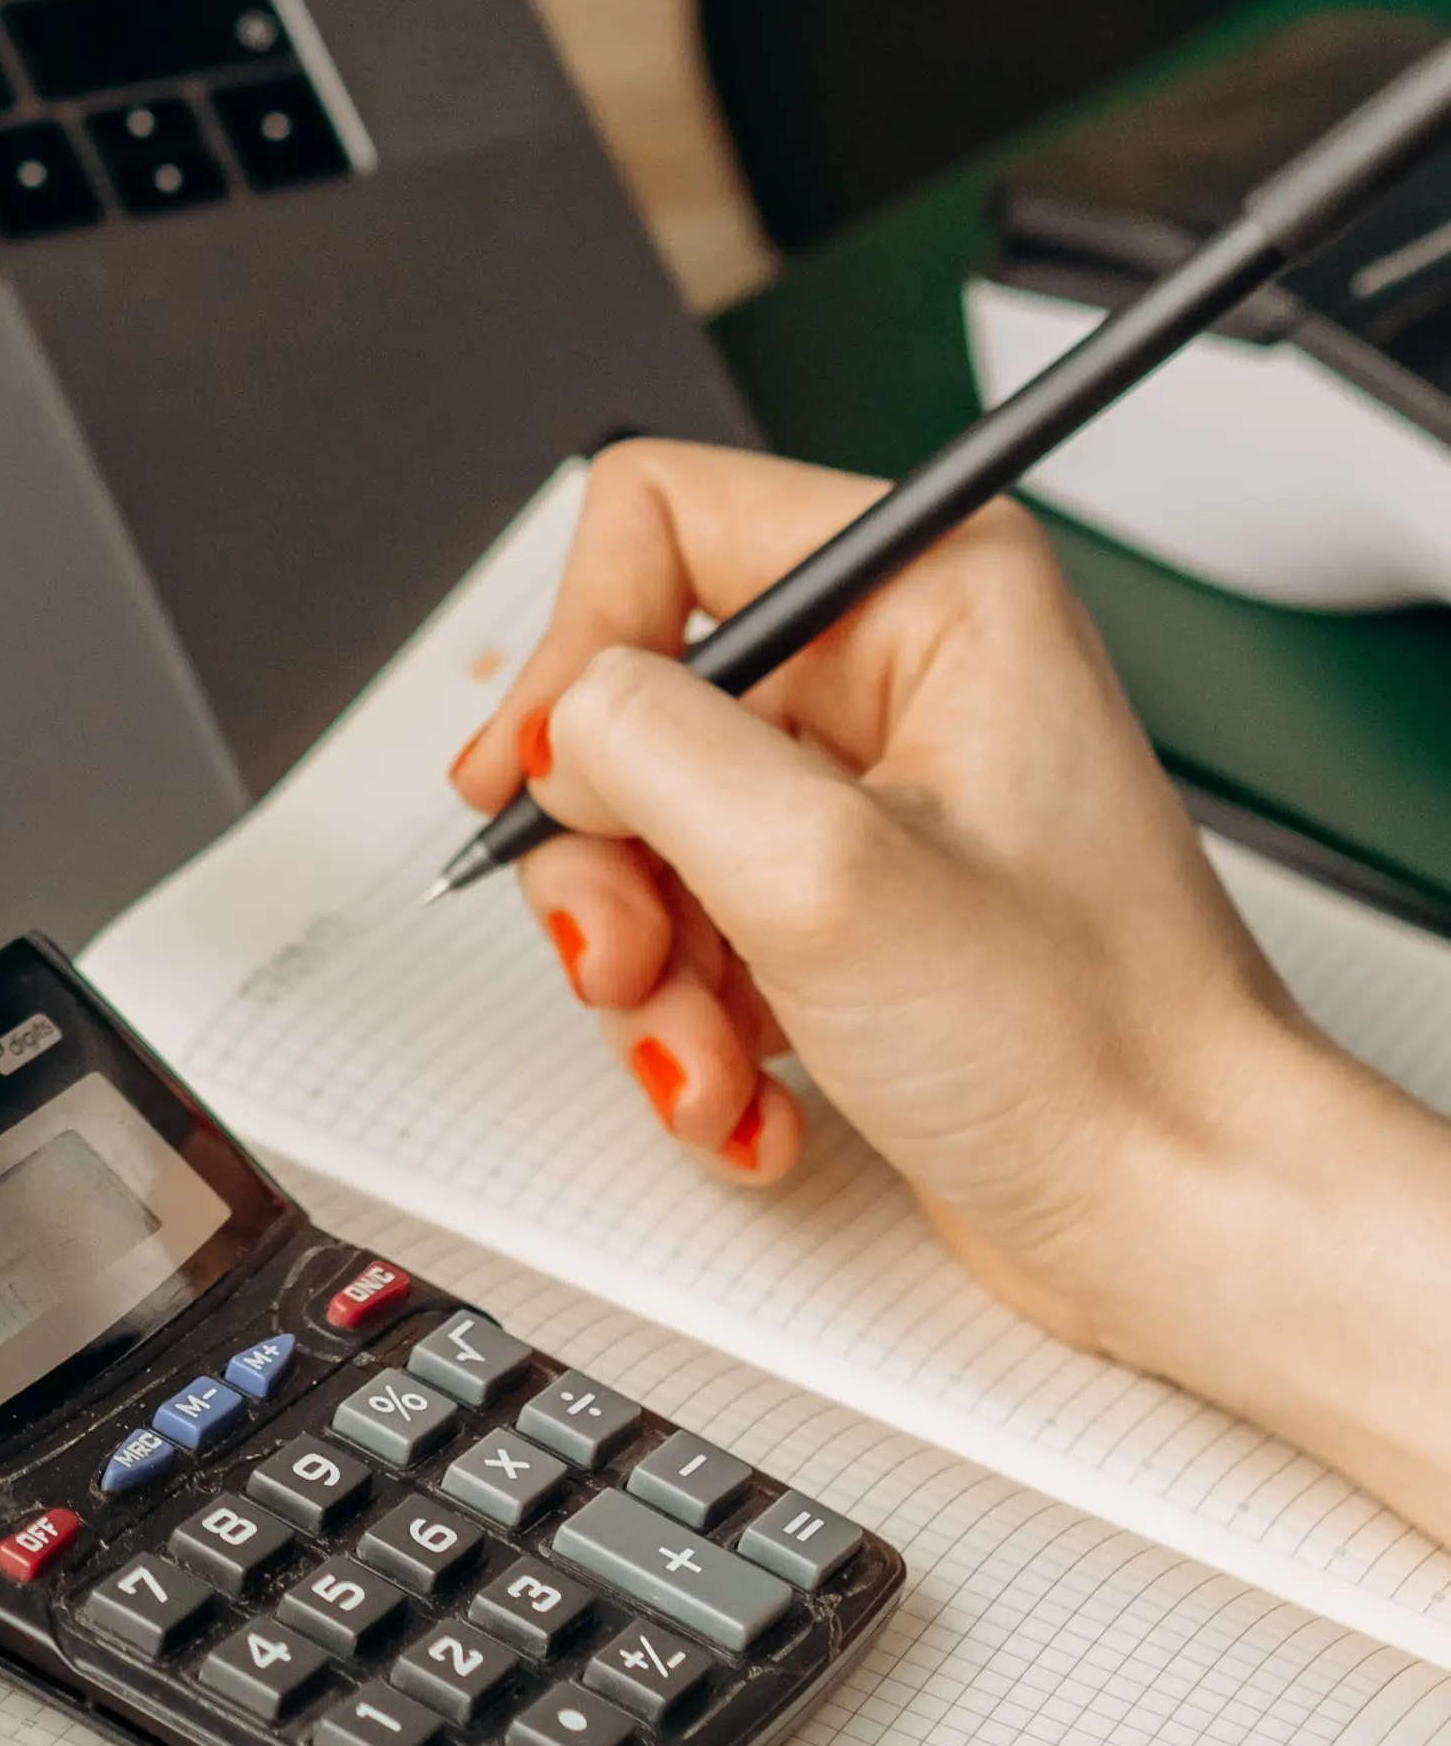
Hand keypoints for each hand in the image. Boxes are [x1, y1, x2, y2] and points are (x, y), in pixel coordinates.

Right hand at [450, 440, 1450, 1537]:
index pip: (661, 520)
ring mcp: (874, 800)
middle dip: (610, 858)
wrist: (1192, 1225)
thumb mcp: (826, 874)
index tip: (552, 779)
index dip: (581, 650)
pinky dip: (694, 1028)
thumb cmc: (1099, 1052)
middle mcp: (905, 673)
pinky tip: (751, 1093)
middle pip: (633, 700)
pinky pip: (692, 931)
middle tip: (628, 954)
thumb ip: (648, 749)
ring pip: (645, 833)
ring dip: (648, 974)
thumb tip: (556, 724)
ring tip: (708, 1062)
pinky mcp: (851, 912)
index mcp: (934, 590)